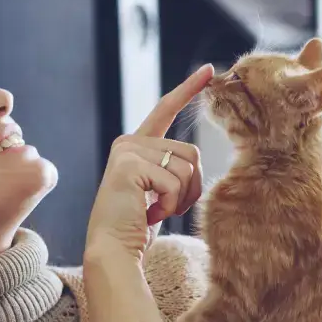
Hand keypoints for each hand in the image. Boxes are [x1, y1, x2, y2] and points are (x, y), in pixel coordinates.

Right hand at [85, 64, 212, 261]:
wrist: (111, 250)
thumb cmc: (135, 228)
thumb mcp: (155, 192)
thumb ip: (168, 169)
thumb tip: (192, 160)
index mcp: (134, 146)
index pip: (165, 110)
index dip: (188, 90)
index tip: (210, 71)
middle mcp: (128, 142)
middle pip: (190, 152)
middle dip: (189, 188)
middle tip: (165, 209)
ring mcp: (127, 152)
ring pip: (187, 167)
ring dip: (180, 199)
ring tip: (154, 213)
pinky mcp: (129, 166)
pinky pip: (174, 182)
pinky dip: (169, 206)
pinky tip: (148, 215)